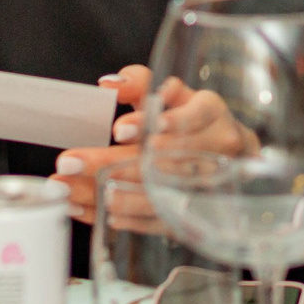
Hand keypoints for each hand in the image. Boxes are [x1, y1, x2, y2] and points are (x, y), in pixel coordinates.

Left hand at [59, 65, 260, 224]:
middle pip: (165, 160)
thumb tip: (109, 84)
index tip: (118, 130)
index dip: (155, 123)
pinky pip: (162, 220)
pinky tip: (96, 213)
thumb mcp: (173, 94)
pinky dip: (127, 219)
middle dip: (112, 163)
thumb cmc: (194, 120)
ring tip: (73, 192)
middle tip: (69, 163)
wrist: (234, 159)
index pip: (190, 116)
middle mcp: (217, 150)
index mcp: (211, 112)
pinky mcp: (200, 213)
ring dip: (113, 194)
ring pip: (161, 193)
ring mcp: (211, 186)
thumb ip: (139, 83)